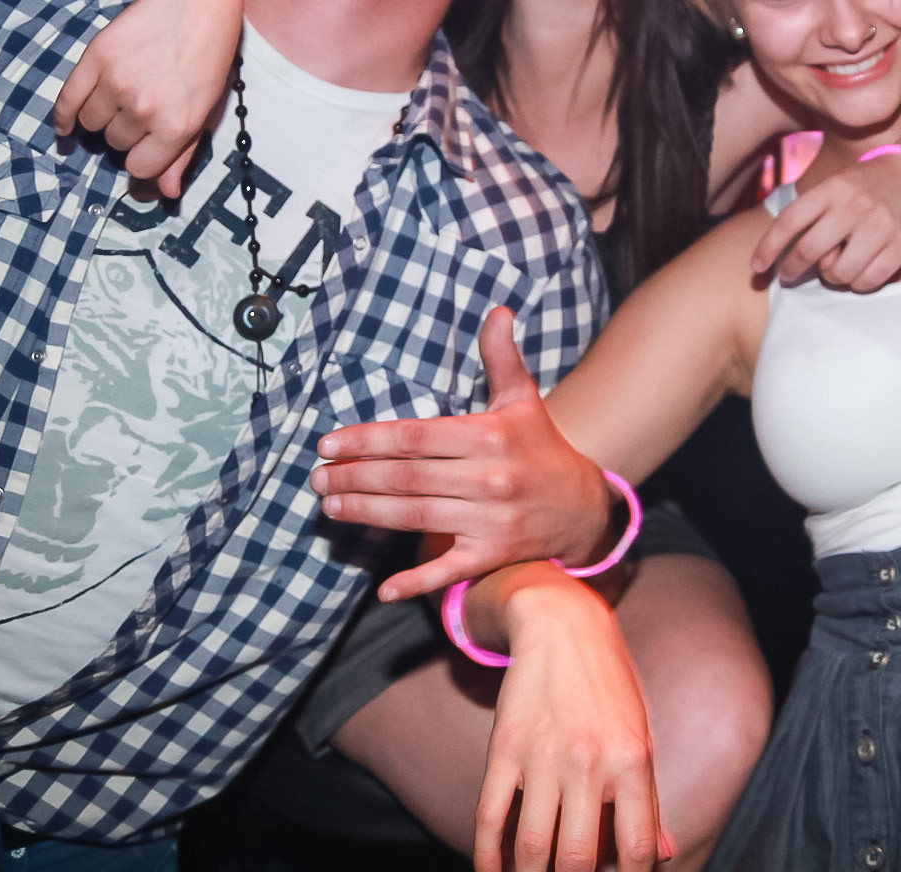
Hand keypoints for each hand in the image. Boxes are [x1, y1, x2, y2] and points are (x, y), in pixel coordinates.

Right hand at [52, 0, 242, 196]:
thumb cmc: (209, 58)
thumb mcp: (208, 110)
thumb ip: (183, 155)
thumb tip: (163, 195)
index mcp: (177, 125)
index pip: (139, 168)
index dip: (142, 160)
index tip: (147, 147)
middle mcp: (145, 107)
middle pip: (115, 144)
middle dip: (127, 134)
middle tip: (144, 109)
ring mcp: (117, 83)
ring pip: (91, 125)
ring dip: (102, 119)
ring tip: (124, 99)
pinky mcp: (95, 58)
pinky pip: (67, 103)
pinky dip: (65, 119)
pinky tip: (68, 128)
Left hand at [313, 307, 613, 600]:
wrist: (583, 506)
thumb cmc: (539, 447)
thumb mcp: (523, 401)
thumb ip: (502, 359)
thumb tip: (499, 312)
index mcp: (489, 436)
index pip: (415, 436)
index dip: (368, 439)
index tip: (329, 443)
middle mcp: (489, 479)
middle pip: (407, 478)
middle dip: (355, 477)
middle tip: (317, 478)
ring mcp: (490, 521)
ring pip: (415, 516)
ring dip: (367, 512)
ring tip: (331, 506)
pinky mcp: (493, 555)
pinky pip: (450, 570)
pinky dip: (417, 582)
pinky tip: (384, 588)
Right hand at [475, 565, 670, 871]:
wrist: (563, 626)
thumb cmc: (610, 688)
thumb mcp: (641, 736)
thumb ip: (648, 799)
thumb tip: (663, 854)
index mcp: (633, 759)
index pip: (637, 847)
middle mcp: (589, 761)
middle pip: (579, 858)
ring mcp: (542, 756)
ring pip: (532, 848)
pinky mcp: (504, 749)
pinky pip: (490, 818)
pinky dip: (488, 858)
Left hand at [748, 151, 900, 289]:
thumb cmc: (867, 185)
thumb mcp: (836, 185)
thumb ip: (814, 215)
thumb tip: (796, 260)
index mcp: (833, 188)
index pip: (790, 221)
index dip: (768, 248)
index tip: (757, 268)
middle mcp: (855, 206)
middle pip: (810, 250)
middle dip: (793, 269)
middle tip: (790, 275)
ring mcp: (880, 226)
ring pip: (839, 273)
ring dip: (831, 278)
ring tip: (835, 267)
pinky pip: (869, 281)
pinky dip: (857, 284)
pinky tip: (858, 273)